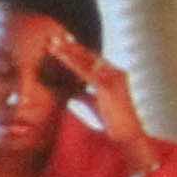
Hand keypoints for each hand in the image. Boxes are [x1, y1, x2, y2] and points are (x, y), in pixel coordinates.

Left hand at [14, 16, 155, 164]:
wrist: (126, 138)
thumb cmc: (111, 124)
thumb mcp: (93, 105)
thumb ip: (84, 95)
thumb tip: (71, 92)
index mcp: (110, 77)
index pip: (89, 62)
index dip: (73, 53)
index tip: (56, 46)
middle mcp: (114, 73)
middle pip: (88, 56)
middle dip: (69, 47)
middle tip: (51, 38)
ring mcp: (113, 77)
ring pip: (87, 60)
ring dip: (69, 50)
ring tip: (52, 43)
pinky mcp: (109, 85)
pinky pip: (87, 70)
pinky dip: (73, 61)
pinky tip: (60, 55)